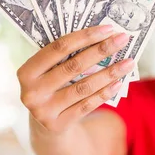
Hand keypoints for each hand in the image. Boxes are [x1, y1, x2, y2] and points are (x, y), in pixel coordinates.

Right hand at [16, 25, 134, 133]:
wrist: (45, 126)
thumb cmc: (53, 88)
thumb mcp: (49, 72)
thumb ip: (66, 57)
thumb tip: (102, 36)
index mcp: (26, 71)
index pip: (59, 48)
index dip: (85, 37)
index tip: (108, 28)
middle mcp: (31, 91)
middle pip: (73, 66)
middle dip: (101, 50)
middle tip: (122, 39)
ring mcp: (44, 110)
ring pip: (84, 87)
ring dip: (109, 73)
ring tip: (128, 62)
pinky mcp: (58, 125)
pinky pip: (87, 105)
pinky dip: (105, 93)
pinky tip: (119, 82)